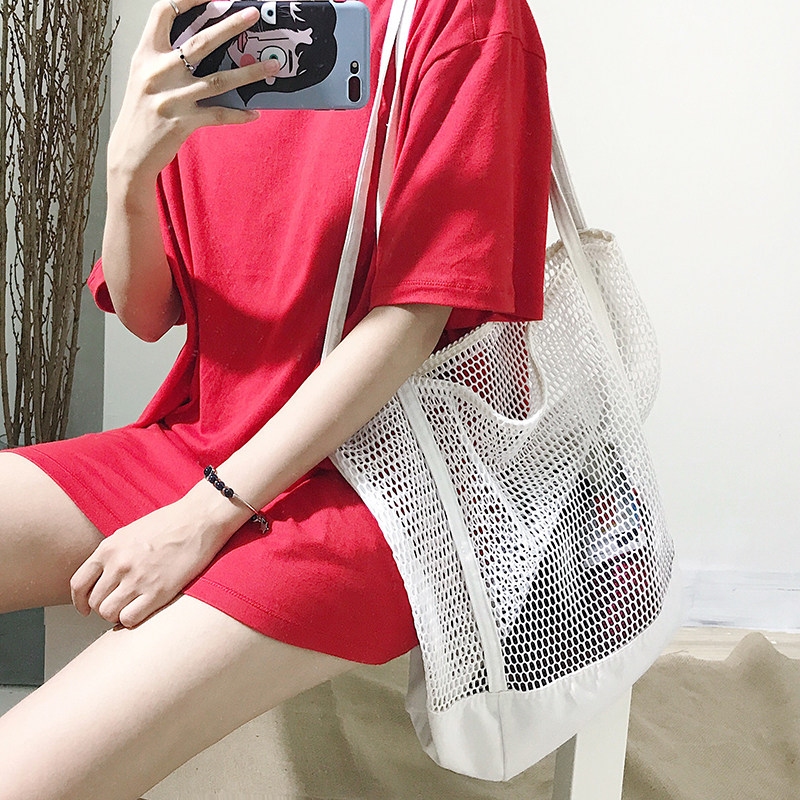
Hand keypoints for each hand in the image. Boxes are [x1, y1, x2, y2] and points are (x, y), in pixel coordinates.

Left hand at [69, 496, 231, 627]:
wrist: (200, 519)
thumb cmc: (171, 522)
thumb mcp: (131, 531)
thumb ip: (114, 552)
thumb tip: (103, 574)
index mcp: (109, 548)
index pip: (78, 584)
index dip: (79, 601)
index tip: (85, 608)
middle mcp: (119, 564)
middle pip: (95, 602)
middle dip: (103, 607)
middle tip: (118, 605)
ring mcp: (137, 579)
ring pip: (108, 613)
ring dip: (117, 615)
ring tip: (131, 608)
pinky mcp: (158, 592)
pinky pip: (129, 619)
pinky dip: (132, 619)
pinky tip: (144, 610)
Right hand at [108, 0, 279, 179]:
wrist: (129, 152)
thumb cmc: (140, 113)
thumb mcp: (145, 78)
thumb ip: (166, 59)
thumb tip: (203, 46)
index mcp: (146, 55)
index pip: (163, 13)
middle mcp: (158, 72)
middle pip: (200, 42)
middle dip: (230, 25)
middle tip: (253, 14)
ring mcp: (172, 98)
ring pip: (219, 80)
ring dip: (249, 72)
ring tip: (273, 66)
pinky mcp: (183, 122)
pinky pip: (218, 114)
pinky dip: (239, 114)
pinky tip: (255, 112)